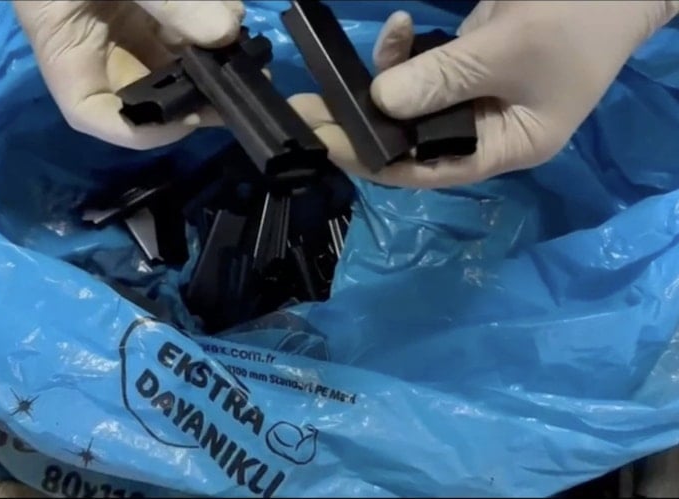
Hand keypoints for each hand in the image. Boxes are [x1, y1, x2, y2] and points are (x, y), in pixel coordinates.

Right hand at [13, 0, 243, 149]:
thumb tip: (225, 30)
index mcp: (63, 39)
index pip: (91, 110)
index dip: (138, 128)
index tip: (189, 119)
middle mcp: (95, 37)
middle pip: (144, 86)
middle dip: (193, 90)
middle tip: (240, 82)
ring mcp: (124, 17)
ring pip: (172, 55)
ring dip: (209, 54)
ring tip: (241, 39)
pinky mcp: (151, 2)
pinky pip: (182, 22)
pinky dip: (210, 21)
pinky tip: (230, 13)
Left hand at [290, 1, 678, 188]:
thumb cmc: (578, 20)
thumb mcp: (510, 51)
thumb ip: (445, 78)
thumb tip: (380, 99)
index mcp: (505, 148)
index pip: (429, 169)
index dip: (375, 161)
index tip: (327, 146)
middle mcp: (485, 132)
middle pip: (413, 140)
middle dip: (361, 126)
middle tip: (307, 114)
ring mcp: (475, 97)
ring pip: (411, 104)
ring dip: (375, 86)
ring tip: (325, 81)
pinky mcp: (468, 66)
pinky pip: (424, 69)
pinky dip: (405, 51)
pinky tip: (400, 27)